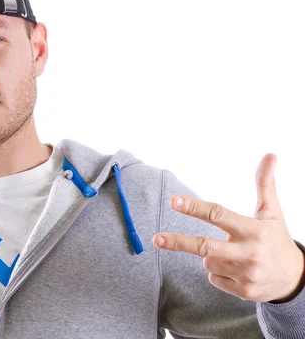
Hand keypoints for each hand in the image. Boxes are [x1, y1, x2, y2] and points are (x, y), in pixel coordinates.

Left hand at [153, 153, 304, 302]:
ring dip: (210, 256)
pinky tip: (237, 270)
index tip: (174, 201)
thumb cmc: (277, 240)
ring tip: (233, 255)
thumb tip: (270, 155)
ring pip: (207, 262)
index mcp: (254, 230)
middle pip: (205, 247)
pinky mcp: (242, 292)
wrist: (296, 279)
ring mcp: (246, 275)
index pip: (218, 214)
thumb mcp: (272, 213)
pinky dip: (219, 273)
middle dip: (178, 242)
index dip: (194, 207)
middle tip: (156, 238)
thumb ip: (265, 184)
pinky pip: (214, 278)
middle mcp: (249, 253)